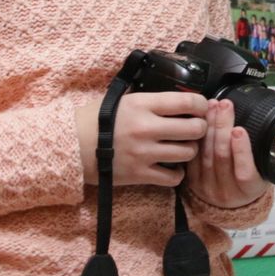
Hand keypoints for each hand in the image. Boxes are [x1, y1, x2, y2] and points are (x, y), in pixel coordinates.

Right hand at [76, 92, 208, 187]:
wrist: (72, 146)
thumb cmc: (96, 120)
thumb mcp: (122, 100)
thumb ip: (150, 100)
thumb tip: (178, 98)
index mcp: (143, 104)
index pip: (188, 102)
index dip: (202, 105)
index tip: (202, 108)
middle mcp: (147, 128)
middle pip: (195, 128)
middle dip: (200, 128)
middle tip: (195, 128)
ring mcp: (144, 153)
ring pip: (188, 153)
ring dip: (190, 150)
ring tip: (182, 147)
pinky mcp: (140, 174)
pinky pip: (173, 177)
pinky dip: (177, 174)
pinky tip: (172, 167)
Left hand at [185, 99, 271, 208]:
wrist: (233, 203)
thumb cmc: (250, 182)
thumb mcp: (263, 172)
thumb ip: (260, 155)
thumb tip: (260, 122)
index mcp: (248, 190)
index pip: (244, 172)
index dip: (241, 150)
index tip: (240, 129)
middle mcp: (226, 192)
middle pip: (222, 156)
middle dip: (222, 127)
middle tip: (225, 105)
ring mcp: (207, 187)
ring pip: (206, 153)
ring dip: (209, 126)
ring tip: (213, 106)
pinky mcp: (193, 181)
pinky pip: (194, 155)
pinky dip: (197, 136)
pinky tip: (200, 119)